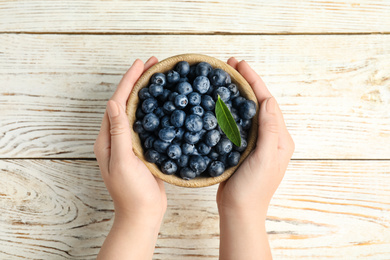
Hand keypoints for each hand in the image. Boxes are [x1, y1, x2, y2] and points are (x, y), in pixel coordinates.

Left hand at [94, 57, 166, 259]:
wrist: (142, 213)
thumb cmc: (131, 192)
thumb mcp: (123, 161)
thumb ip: (118, 132)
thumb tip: (113, 102)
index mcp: (108, 139)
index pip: (117, 102)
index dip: (128, 81)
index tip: (141, 64)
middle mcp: (117, 138)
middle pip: (126, 102)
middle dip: (138, 82)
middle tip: (153, 64)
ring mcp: (130, 143)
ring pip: (137, 111)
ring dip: (146, 93)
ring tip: (159, 77)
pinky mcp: (142, 149)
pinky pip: (147, 123)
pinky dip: (155, 109)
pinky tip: (166, 104)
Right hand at [217, 58, 293, 216]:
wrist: (240, 210)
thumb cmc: (254, 188)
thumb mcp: (266, 157)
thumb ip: (270, 129)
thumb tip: (268, 100)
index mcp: (279, 137)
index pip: (266, 101)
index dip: (253, 81)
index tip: (240, 64)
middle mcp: (270, 137)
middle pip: (257, 102)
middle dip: (246, 82)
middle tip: (230, 65)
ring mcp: (256, 142)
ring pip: (247, 111)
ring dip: (237, 93)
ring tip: (225, 78)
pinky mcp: (243, 148)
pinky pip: (238, 123)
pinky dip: (230, 109)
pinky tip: (219, 103)